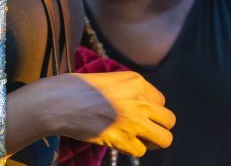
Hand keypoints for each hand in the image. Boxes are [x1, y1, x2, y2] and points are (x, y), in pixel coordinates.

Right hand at [52, 70, 174, 157]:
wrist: (62, 101)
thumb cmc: (80, 88)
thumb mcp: (110, 79)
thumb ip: (130, 91)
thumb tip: (142, 108)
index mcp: (137, 81)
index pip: (161, 101)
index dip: (151, 110)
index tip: (139, 113)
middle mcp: (140, 100)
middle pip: (169, 120)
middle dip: (158, 127)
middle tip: (144, 130)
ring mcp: (135, 120)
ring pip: (164, 139)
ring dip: (152, 141)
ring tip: (137, 138)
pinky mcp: (125, 139)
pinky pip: (141, 150)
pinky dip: (132, 149)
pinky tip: (119, 140)